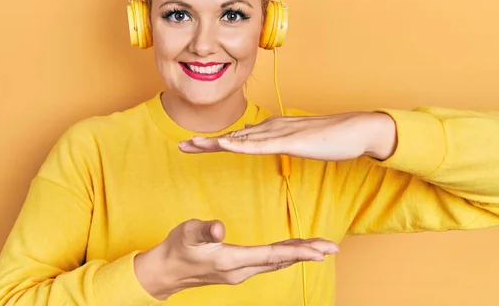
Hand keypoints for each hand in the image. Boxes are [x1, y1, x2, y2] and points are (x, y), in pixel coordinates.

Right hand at [134, 219, 337, 299]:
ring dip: (298, 255)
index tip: (321, 250)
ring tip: (319, 248)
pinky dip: (284, 255)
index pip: (272, 256)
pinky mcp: (237, 270)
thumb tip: (220, 227)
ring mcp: (240, 272)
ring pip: (276, 263)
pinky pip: (268, 263)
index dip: (299, 252)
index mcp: (232, 261)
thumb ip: (204, 230)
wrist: (165, 272)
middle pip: (280, 261)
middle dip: (307, 253)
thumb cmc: (177, 249)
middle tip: (332, 247)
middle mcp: (241, 271)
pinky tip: (291, 250)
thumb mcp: (187, 234)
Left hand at [179, 112, 396, 160]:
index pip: (238, 138)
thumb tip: (262, 141)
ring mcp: (279, 133)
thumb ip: (280, 142)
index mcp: (273, 130)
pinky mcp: (290, 141)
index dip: (214, 143)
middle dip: (205, 142)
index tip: (194, 147)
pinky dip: (239, 145)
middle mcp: (271, 128)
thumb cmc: (331, 138)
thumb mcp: (299, 142)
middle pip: (232, 137)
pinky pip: (259, 145)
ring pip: (240, 139)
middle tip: (181, 145)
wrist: (357, 131)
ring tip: (192, 145)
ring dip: (214, 143)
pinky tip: (223, 147)